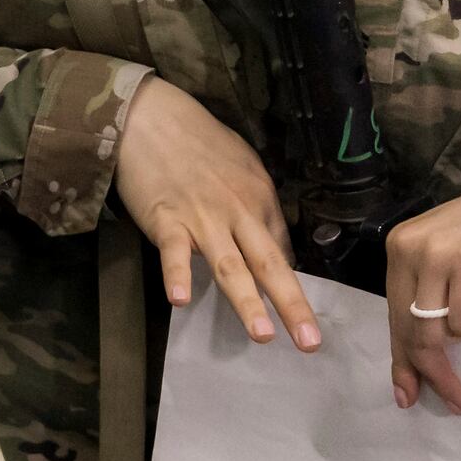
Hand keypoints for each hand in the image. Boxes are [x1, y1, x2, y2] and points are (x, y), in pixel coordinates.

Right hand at [111, 78, 321, 351]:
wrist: (151, 117)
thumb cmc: (196, 139)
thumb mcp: (241, 164)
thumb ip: (254, 202)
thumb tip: (269, 240)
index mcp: (259, 197)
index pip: (279, 250)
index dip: (288, 286)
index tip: (299, 318)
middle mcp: (238, 211)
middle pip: (269, 264)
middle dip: (291, 305)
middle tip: (309, 342)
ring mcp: (202, 217)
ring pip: (229, 266)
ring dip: (246, 301)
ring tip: (262, 334)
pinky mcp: (167, 219)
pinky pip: (174, 252)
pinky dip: (178, 274)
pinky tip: (181, 300)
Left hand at [382, 189, 460, 414]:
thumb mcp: (446, 264)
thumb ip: (427, 301)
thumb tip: (416, 363)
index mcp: (399, 249)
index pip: (394, 316)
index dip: (402, 360)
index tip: (406, 394)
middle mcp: (410, 249)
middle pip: (411, 329)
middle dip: (432, 370)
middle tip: (456, 401)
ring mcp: (437, 255)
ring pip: (439, 331)